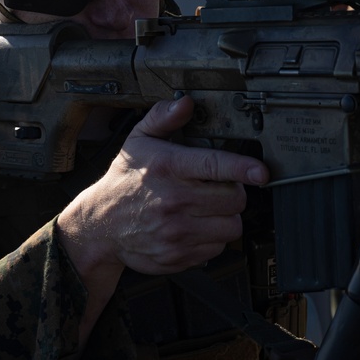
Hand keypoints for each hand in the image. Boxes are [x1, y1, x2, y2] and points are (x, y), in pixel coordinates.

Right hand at [56, 96, 269, 281]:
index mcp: (168, 168)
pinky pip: (217, 248)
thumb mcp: (138, 142)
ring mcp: (177, 232)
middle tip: (220, 188)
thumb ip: (163, 118)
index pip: (214, 165)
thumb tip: (185, 103)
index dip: (243, 168)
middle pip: (234, 199)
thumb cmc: (123, 182)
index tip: (260, 172)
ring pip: (231, 227)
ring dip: (227, 217)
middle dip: (234, 192)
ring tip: (208, 208)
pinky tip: (197, 227)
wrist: (98, 226)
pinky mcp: (179, 256)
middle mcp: (173, 201)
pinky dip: (214, 238)